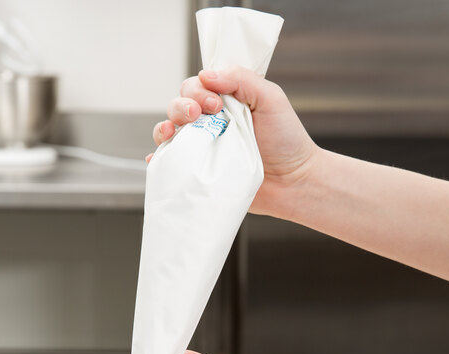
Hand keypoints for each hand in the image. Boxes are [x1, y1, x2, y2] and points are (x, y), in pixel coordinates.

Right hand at [148, 67, 318, 217]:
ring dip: (165, 128)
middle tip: (198, 115)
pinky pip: (171, 165)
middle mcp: (211, 124)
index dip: (198, 90)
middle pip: (179, 106)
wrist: (293, 183)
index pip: (197, 85)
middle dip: (181, 106)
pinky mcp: (201, 173)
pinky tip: (156, 160)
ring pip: (171, 132)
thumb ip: (242, 79)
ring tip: (172, 133)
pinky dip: (159, 161)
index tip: (214, 102)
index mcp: (226, 102)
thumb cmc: (287, 141)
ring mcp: (204, 149)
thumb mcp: (271, 99)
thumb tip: (207, 74)